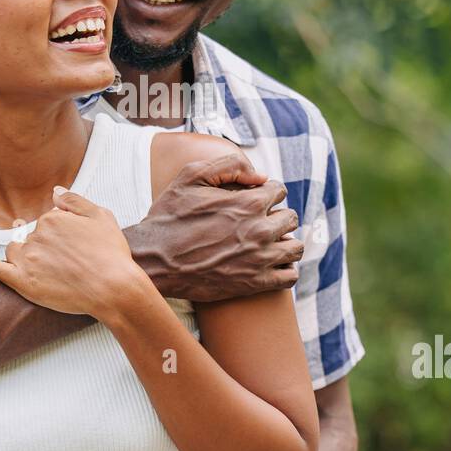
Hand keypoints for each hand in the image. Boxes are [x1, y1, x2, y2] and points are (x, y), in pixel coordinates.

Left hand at [0, 186, 157, 321]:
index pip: (47, 220)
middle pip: (31, 235)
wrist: (114, 288)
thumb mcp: (101, 216)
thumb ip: (75, 200)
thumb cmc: (111, 253)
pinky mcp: (23, 282)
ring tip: (40, 262)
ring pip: (15, 249)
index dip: (60, 232)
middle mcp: (37, 236)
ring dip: (23, 251)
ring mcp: (28, 260)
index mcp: (53, 218)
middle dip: (44, 243)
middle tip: (63, 257)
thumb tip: (54, 190)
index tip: (70, 243)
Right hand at [127, 156, 303, 301]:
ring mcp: (259, 259)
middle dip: (278, 216)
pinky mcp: (254, 283)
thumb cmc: (169, 217)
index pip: (279, 190)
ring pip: (295, 248)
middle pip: (291, 218)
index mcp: (249, 202)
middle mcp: (260, 230)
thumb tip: (260, 176)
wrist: (154, 260)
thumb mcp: (191, 176)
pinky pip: (289, 277)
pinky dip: (285, 270)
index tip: (255, 200)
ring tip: (268, 244)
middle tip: (260, 222)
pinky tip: (270, 265)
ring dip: (285, 243)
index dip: (267, 192)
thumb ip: (230, 166)